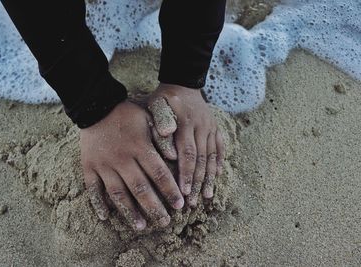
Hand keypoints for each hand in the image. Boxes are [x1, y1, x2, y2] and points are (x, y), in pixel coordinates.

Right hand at [80, 101, 183, 229]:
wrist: (95, 105)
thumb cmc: (127, 113)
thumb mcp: (148, 117)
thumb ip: (162, 137)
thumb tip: (176, 155)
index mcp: (140, 146)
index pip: (159, 173)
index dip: (171, 191)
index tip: (180, 205)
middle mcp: (122, 158)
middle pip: (140, 188)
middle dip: (154, 207)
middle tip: (165, 223)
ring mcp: (103, 164)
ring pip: (118, 193)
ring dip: (130, 212)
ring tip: (141, 227)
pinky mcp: (89, 166)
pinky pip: (93, 189)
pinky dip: (98, 204)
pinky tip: (106, 217)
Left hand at [148, 83, 224, 206]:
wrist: (183, 83)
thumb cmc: (164, 98)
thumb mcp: (157, 104)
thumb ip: (160, 120)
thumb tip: (168, 138)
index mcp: (185, 123)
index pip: (188, 153)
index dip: (186, 174)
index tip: (183, 192)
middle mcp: (201, 127)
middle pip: (201, 159)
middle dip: (197, 182)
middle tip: (192, 201)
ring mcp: (210, 127)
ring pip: (212, 156)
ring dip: (209, 177)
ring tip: (206, 196)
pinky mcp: (215, 128)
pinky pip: (220, 147)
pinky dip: (219, 162)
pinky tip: (217, 177)